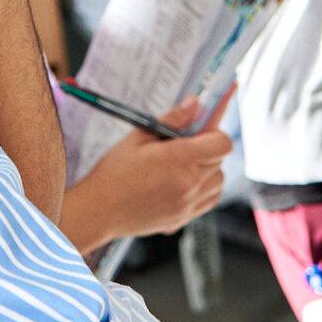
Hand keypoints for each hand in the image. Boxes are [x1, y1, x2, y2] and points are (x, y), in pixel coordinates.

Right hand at [65, 96, 232, 245]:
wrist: (99, 210)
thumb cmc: (114, 174)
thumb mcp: (139, 137)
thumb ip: (172, 119)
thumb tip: (194, 103)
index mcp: (179, 159)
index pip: (222, 143)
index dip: (216, 133)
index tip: (203, 130)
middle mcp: (189, 183)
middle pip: (220, 160)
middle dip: (208, 148)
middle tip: (187, 145)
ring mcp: (188, 204)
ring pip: (219, 181)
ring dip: (209, 170)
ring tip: (185, 165)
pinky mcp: (183, 218)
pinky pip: (210, 200)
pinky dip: (205, 189)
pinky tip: (186, 182)